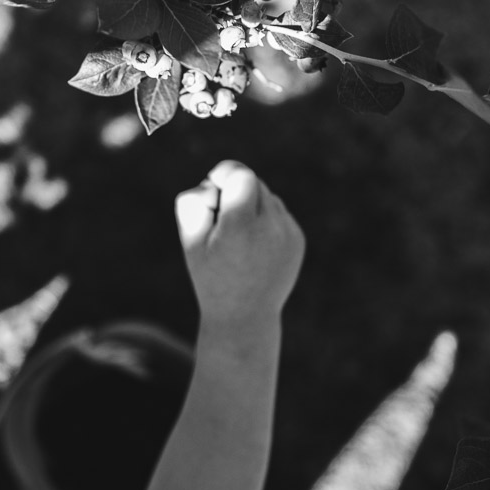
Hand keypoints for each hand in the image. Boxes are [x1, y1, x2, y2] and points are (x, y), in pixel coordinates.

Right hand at [174, 161, 304, 322]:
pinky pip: (278, 213)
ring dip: (250, 206)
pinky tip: (254, 247)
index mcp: (241, 228)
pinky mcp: (298, 239)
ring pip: (267, 196)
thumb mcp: (190, 239)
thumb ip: (195, 200)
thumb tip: (218, 181)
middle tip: (220, 219)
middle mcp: (271, 228)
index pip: (241, 174)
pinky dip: (264, 221)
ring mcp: (289, 234)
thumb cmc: (210, 275)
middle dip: (234, 191)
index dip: (225, 173)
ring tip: (238, 239)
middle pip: (253, 182)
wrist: (245, 316)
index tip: (215, 184)